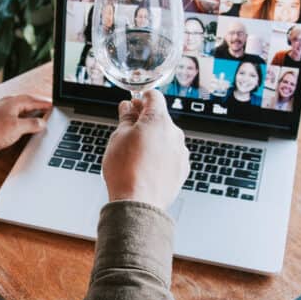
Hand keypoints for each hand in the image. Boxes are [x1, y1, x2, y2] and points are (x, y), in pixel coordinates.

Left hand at [0, 95, 51, 155]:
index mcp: (12, 102)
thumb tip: (42, 123)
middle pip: (25, 100)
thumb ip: (32, 125)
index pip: (33, 100)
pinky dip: (18, 114)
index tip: (53, 105)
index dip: (44, 103)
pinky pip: (10, 111)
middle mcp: (4, 102)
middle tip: (45, 107)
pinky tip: (17, 120)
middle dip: (36, 104)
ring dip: (27, 108)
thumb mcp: (17, 129)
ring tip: (34, 113)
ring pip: (16, 105)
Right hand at [102, 90, 188, 209]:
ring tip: (135, 155)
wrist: (138, 202)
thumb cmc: (126, 171)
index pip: (154, 97)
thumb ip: (126, 118)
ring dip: (153, 140)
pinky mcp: (182, 169)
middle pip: (160, 118)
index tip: (132, 105)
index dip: (141, 98)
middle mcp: (174, 133)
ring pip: (166, 137)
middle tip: (127, 132)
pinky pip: (171, 155)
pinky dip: (161, 156)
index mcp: (158, 120)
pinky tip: (146, 167)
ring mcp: (181, 152)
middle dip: (145, 121)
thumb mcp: (118, 138)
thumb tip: (128, 107)